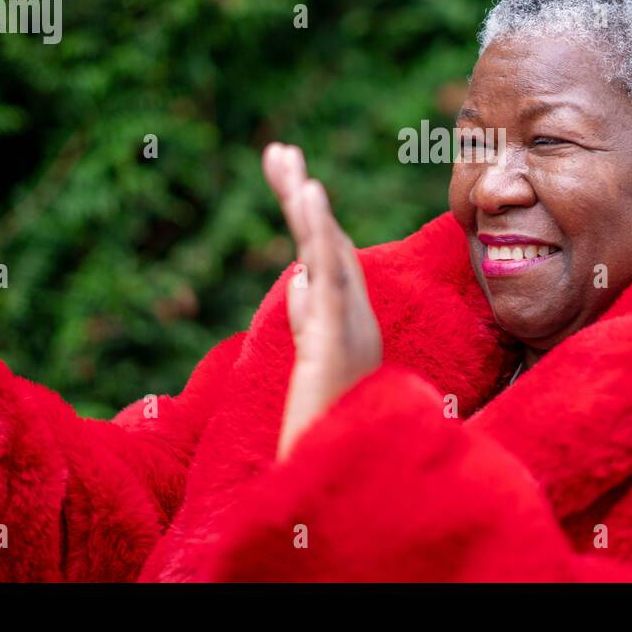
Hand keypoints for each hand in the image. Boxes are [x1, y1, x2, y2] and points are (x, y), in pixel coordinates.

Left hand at [262, 142, 381, 460]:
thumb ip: (309, 318)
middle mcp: (355, 317)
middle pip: (326, 243)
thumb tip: (299, 278)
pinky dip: (319, 231)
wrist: (336, 481)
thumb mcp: (312, 362)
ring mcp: (348, 327)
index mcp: (348, 319)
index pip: (325, 255)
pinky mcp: (334, 340)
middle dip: (300, 196)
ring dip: (307, 205)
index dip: (308, 214)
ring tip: (287, 163)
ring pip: (329, 253)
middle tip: (276, 150)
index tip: (289, 176)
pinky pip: (329, 276)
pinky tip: (307, 195)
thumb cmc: (327, 428)